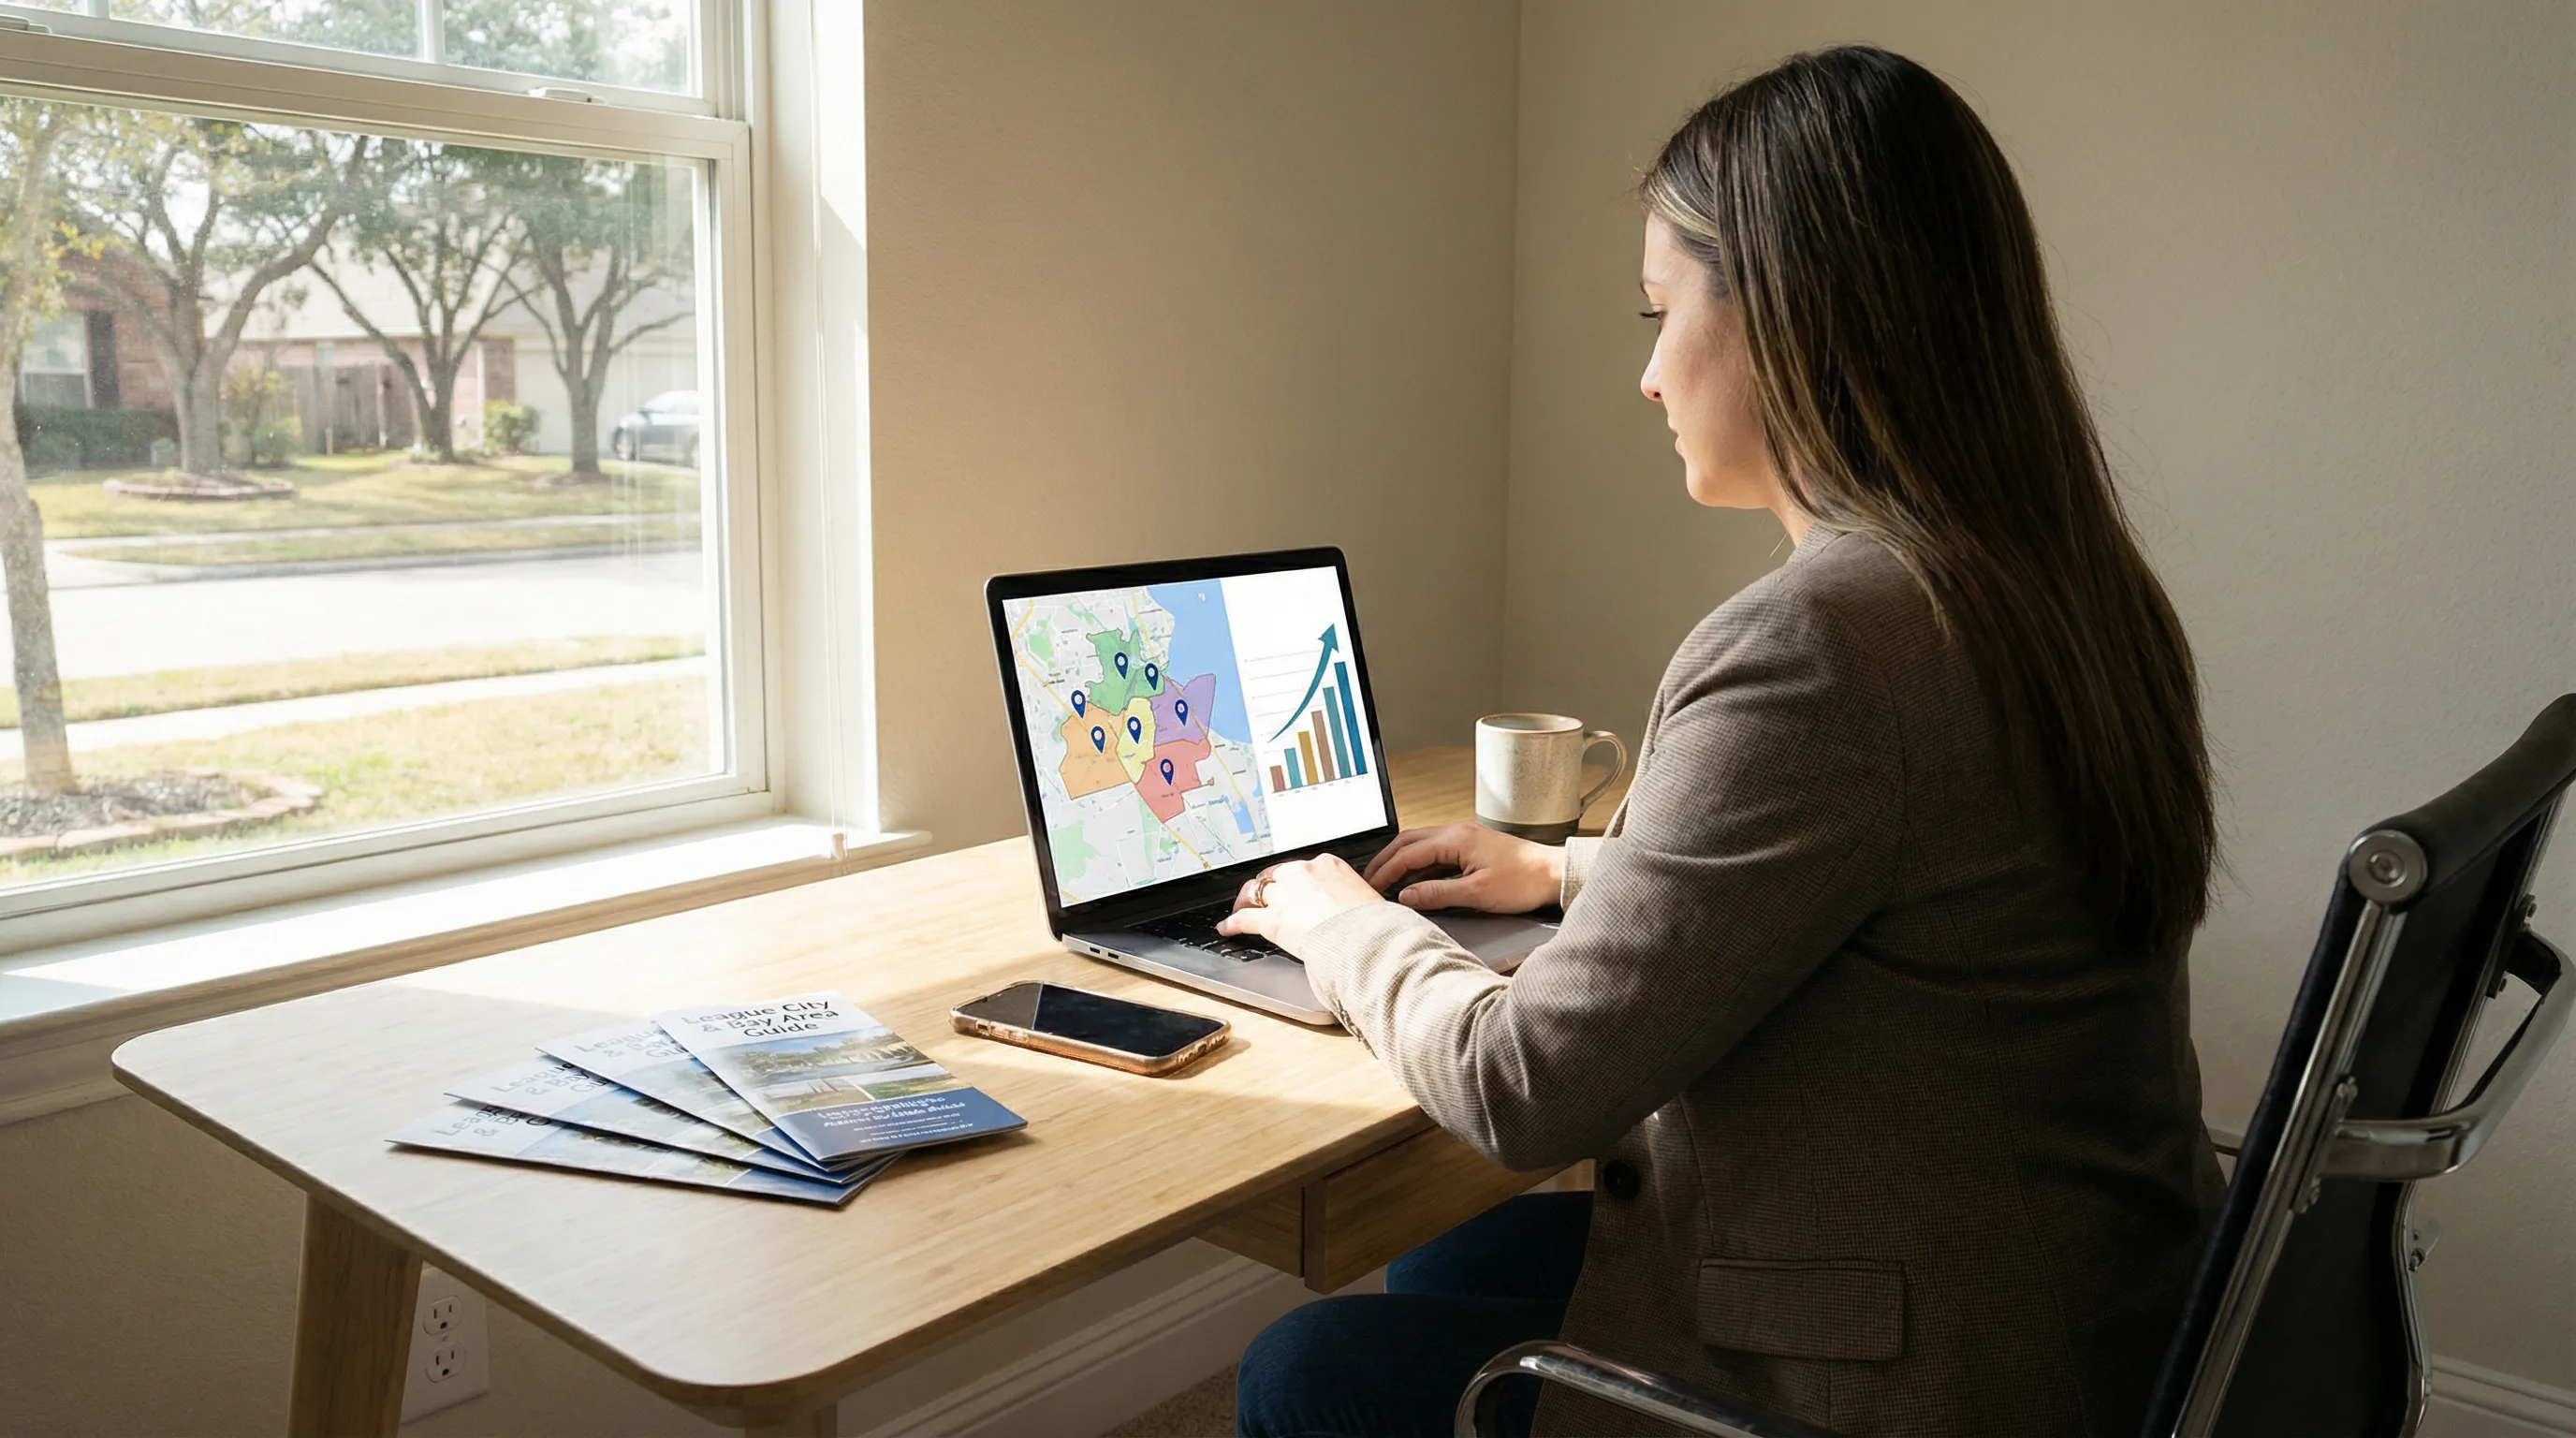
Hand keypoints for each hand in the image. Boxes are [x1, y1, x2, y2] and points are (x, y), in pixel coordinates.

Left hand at [1216, 853, 1385, 955]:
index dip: (1292, 880)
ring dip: (1246, 900)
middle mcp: (1301, 874)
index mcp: (1327, 864)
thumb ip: (1348, 893)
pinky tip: (1226, 928)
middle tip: (1263, 896)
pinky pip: (1244, 919)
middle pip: (1274, 876)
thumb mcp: (1365, 895)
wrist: (1367, 939)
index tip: (1291, 887)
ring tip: (1241, 907)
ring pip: (1255, 892)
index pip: (1301, 868)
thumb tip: (1350, 903)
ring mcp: (1284, 896)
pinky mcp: (1273, 921)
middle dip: (1267, 887)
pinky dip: (1232, 923)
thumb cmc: (1373, 922)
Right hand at [1361, 823, 1563, 913]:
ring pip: (1422, 845)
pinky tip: (1416, 880)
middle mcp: (1458, 832)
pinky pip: (1437, 852)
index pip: (1408, 853)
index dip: (1386, 871)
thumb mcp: (1477, 894)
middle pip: (1409, 841)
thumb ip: (1438, 894)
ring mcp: (1465, 838)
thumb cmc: (1524, 881)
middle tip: (1369, 878)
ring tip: (1387, 880)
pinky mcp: (1473, 847)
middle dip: (1386, 860)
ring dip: (1402, 861)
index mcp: (1456, 839)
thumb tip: (1406, 895)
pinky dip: (1421, 865)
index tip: (1371, 887)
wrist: (1554, 874)